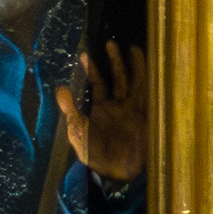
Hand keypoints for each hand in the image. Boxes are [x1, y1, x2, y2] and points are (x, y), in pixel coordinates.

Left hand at [57, 41, 146, 182]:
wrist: (119, 170)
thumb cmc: (96, 154)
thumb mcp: (79, 132)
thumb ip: (71, 110)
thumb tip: (60, 87)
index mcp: (102, 109)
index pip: (97, 84)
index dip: (92, 70)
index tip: (84, 55)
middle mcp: (119, 105)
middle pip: (118, 78)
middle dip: (115, 61)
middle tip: (109, 43)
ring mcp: (135, 108)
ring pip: (136, 80)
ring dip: (134, 65)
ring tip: (133, 47)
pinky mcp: (148, 113)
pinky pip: (150, 91)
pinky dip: (150, 78)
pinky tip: (153, 66)